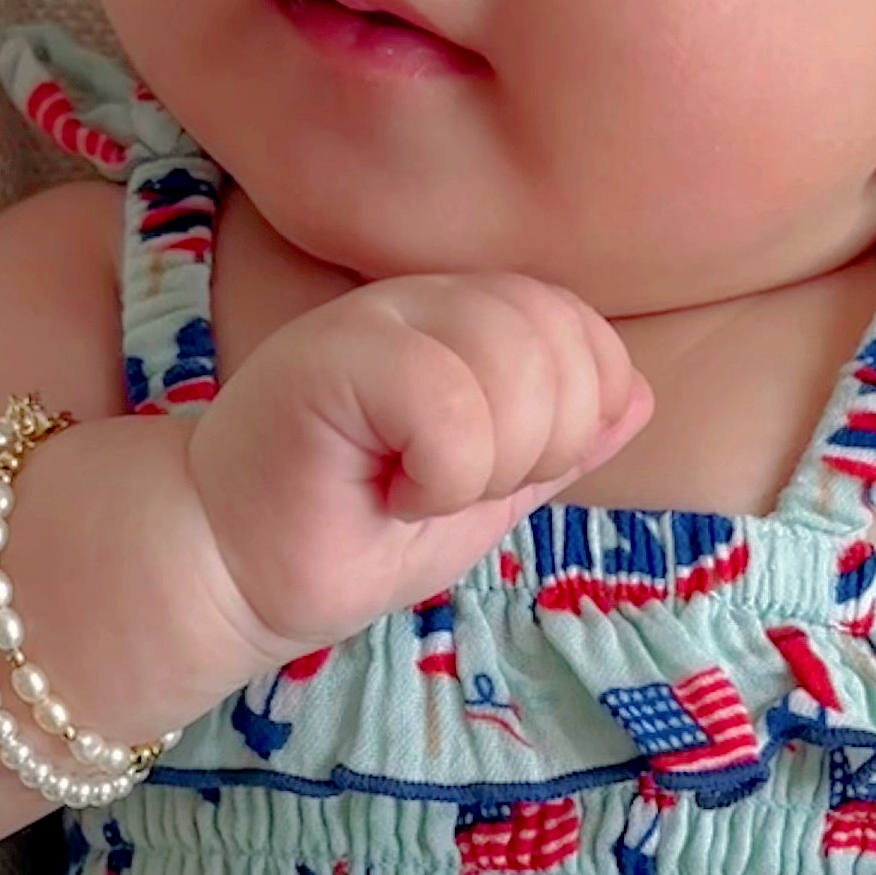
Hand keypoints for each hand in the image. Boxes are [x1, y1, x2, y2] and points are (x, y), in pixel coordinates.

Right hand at [186, 274, 651, 654]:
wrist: (237, 574)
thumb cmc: (353, 536)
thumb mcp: (485, 496)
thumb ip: (560, 446)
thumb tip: (638, 395)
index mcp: (468, 319)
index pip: (582, 326)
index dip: (577, 414)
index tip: (502, 475)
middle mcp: (427, 300)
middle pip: (561, 339)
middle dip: (538, 448)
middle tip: (456, 488)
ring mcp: (377, 317)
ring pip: (513, 363)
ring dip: (486, 465)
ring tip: (420, 490)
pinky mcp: (330, 354)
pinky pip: (447, 397)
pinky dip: (443, 472)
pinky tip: (393, 491)